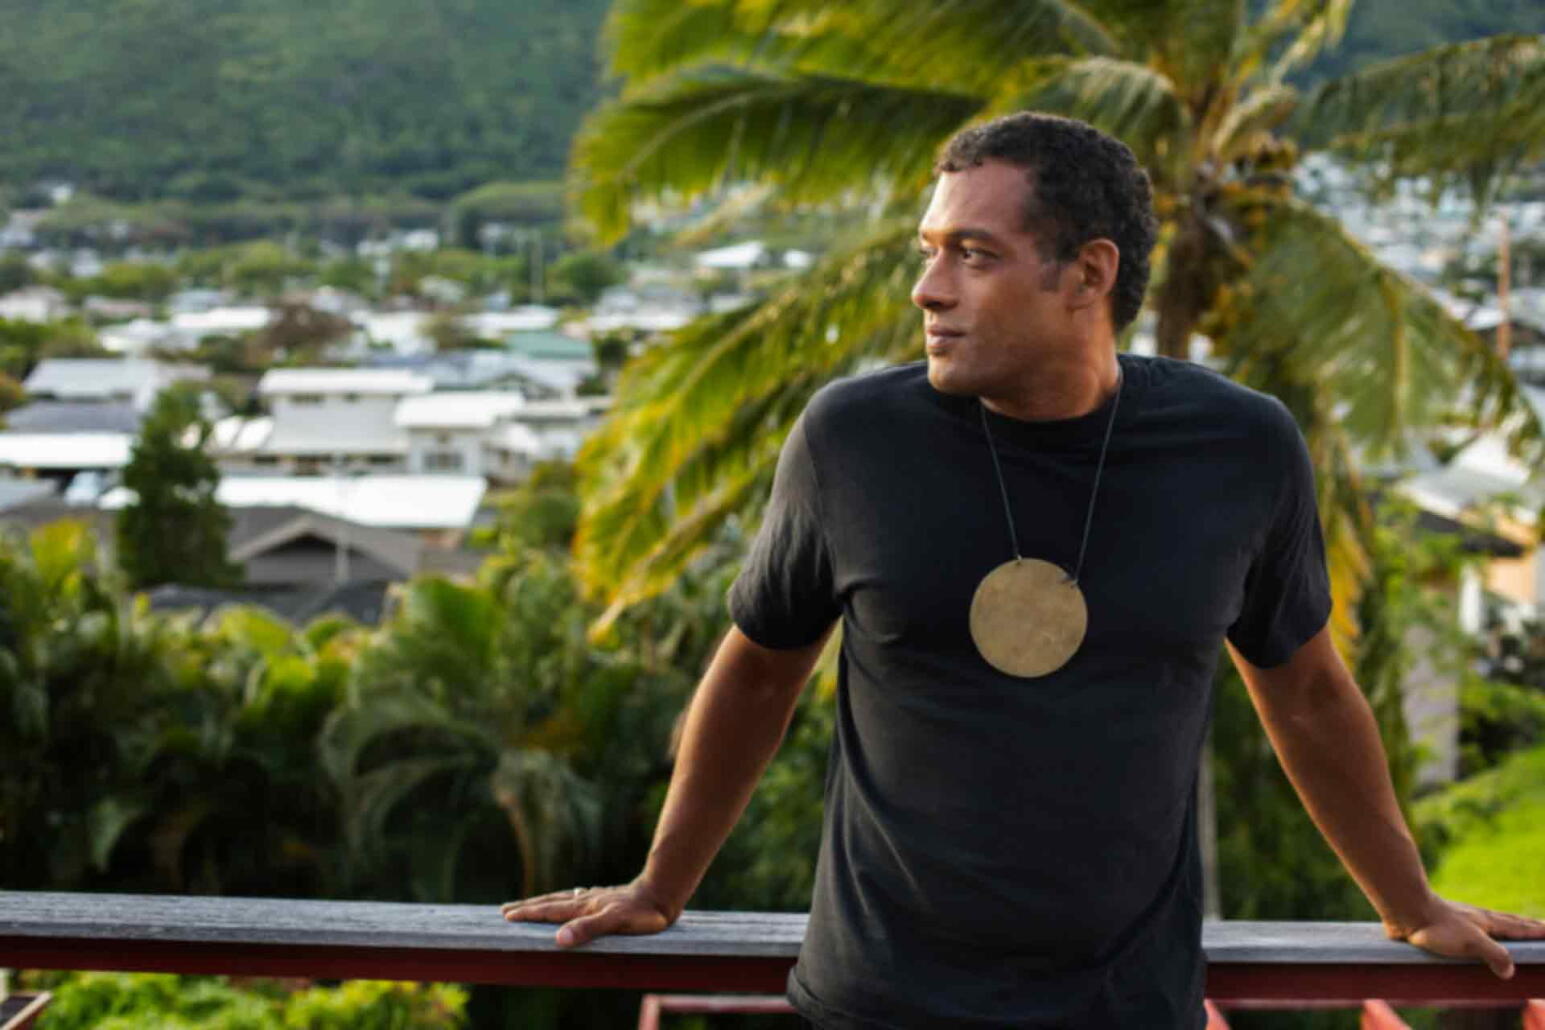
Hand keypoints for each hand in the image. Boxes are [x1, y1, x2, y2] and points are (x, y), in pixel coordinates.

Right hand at [500, 880, 676, 948]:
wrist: (662, 894)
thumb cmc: (641, 914)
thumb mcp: (614, 923)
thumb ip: (587, 930)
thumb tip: (558, 939)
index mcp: (583, 907)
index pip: (549, 910)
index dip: (528, 914)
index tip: (506, 916)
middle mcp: (586, 900)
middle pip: (551, 901)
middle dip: (527, 906)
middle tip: (504, 909)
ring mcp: (595, 897)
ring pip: (563, 898)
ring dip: (544, 902)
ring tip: (530, 903)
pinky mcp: (607, 898)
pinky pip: (578, 898)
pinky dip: (566, 899)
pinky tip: (572, 898)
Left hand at [1385, 897, 1544, 978]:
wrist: (1405, 909)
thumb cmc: (1437, 926)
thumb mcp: (1471, 942)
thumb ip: (1495, 955)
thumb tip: (1511, 971)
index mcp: (1488, 923)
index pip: (1518, 928)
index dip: (1536, 931)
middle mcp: (1477, 919)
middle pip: (1509, 921)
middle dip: (1527, 925)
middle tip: (1542, 925)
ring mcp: (1461, 919)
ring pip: (1491, 921)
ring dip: (1507, 924)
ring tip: (1515, 926)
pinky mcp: (1444, 923)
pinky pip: (1472, 926)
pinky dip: (1483, 927)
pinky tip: (1476, 929)